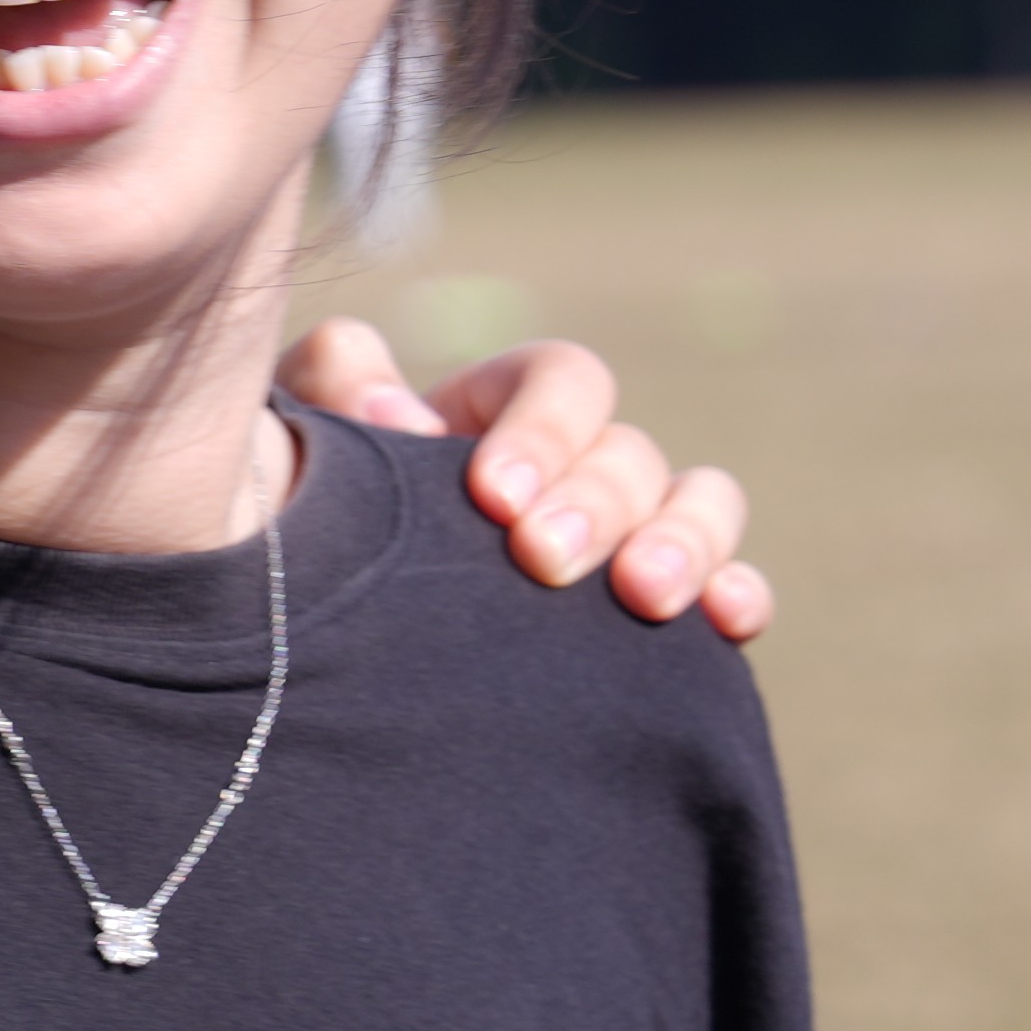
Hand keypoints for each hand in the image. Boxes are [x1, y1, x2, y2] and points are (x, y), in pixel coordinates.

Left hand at [283, 319, 767, 640]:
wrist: (310, 650)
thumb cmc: (302, 519)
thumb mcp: (292, 443)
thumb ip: (328, 389)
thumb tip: (398, 411)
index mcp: (497, 413)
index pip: (563, 380)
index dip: (543, 427)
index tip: (492, 493)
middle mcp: (573, 467)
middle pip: (630, 452)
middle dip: (599, 503)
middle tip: (542, 560)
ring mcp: (622, 539)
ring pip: (700, 503)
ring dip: (686, 540)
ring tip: (643, 597)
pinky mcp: (652, 620)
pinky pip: (728, 591)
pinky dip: (738, 595)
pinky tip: (726, 623)